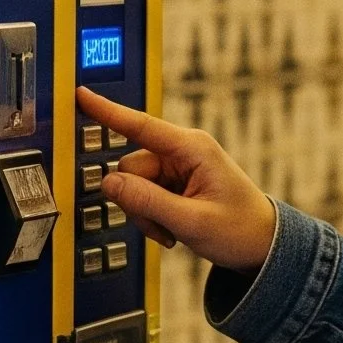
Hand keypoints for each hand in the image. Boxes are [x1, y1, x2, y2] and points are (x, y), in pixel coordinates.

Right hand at [75, 87, 277, 273]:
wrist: (262, 246)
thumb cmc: (241, 229)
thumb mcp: (192, 221)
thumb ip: (147, 202)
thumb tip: (108, 183)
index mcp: (192, 148)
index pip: (140, 126)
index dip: (107, 111)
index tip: (80, 95)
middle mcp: (182, 152)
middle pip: (130, 167)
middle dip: (137, 201)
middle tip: (163, 227)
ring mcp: (177, 168)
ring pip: (133, 185)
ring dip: (145, 213)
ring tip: (173, 231)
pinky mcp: (174, 184)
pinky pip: (144, 196)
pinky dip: (152, 217)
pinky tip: (172, 230)